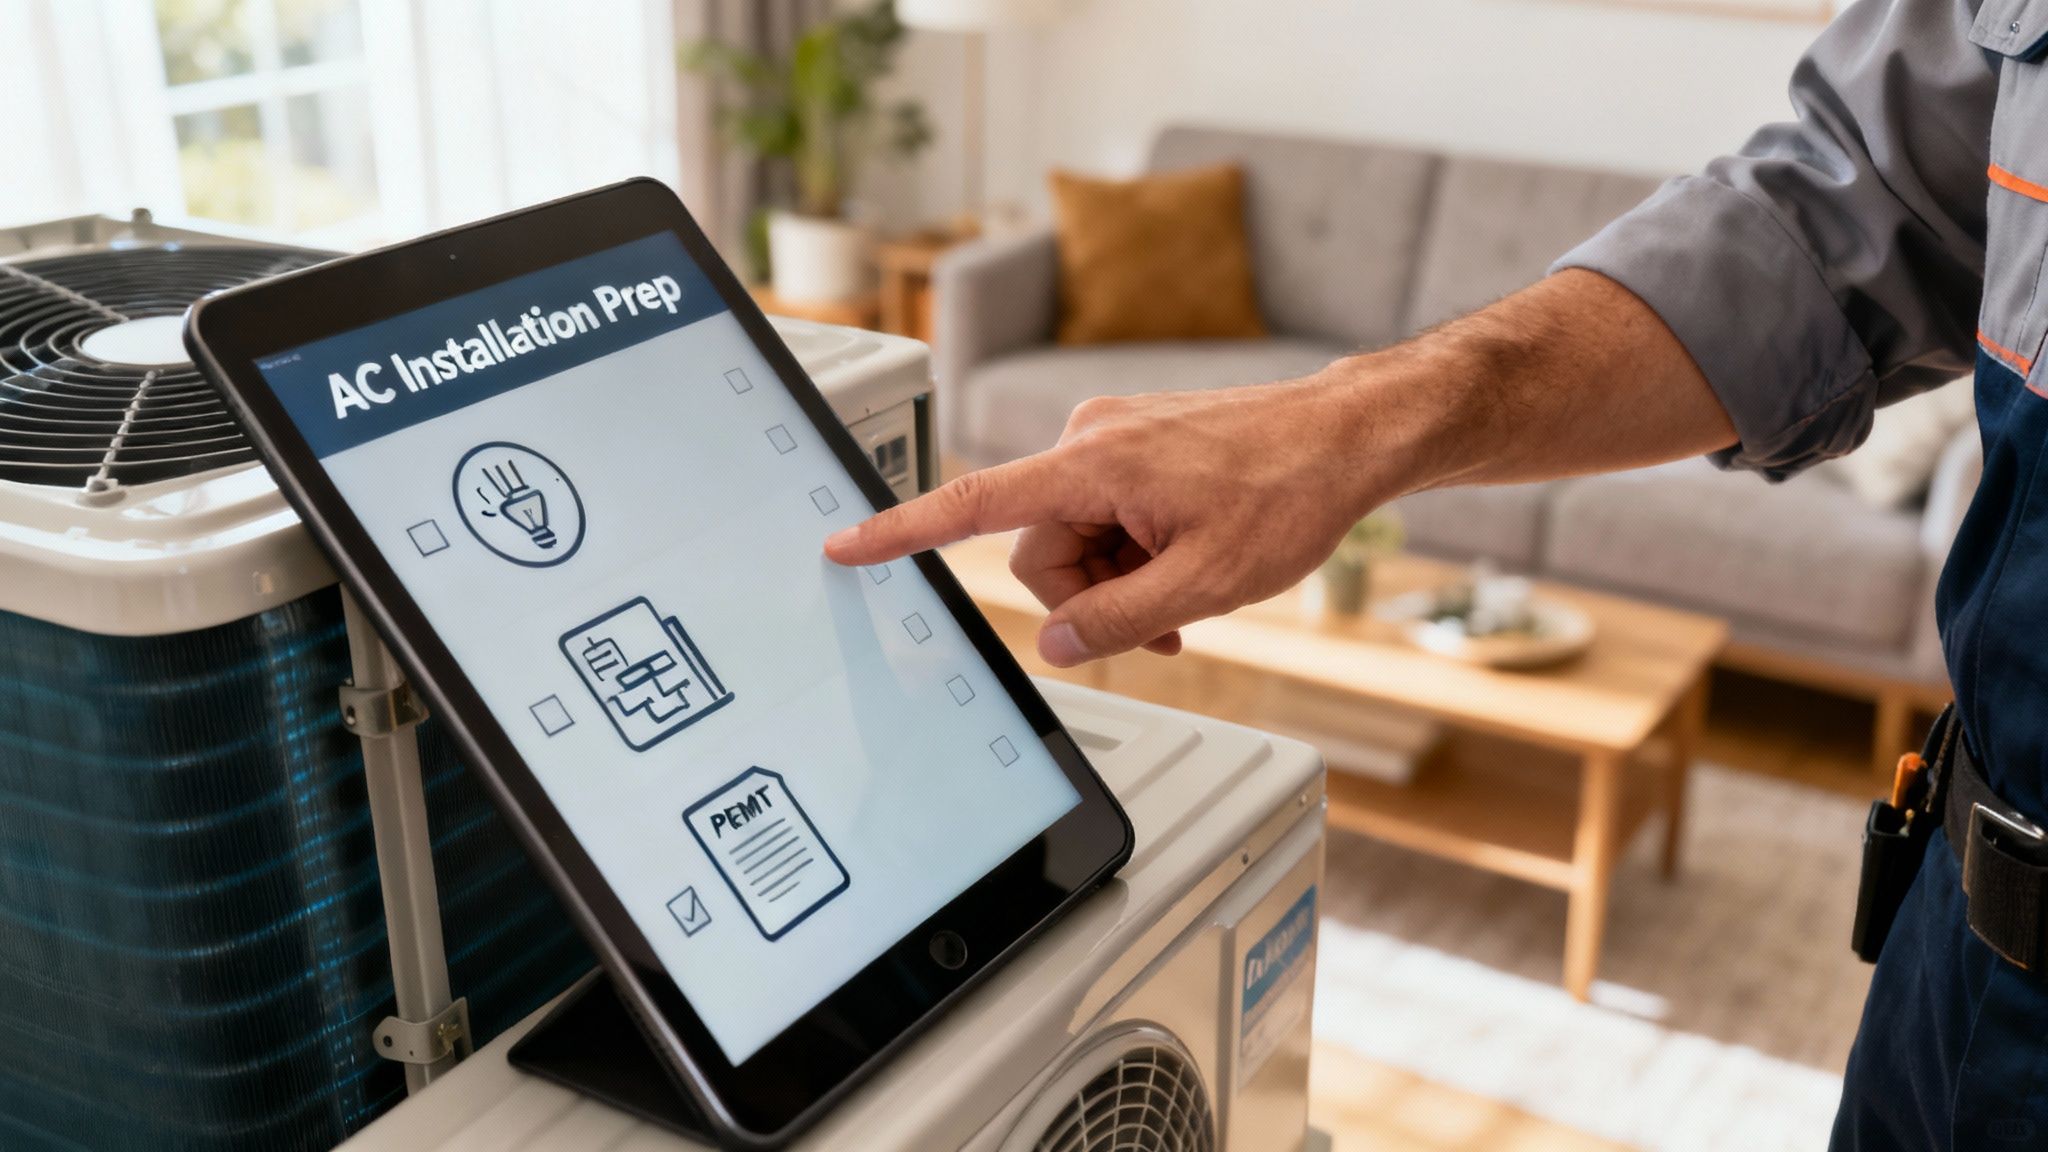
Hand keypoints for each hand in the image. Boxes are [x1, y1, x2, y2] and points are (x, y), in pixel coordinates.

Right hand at [824, 370, 1384, 666]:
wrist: (1345, 439)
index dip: (904, 529)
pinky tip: (1182, 563)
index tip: (848, 543)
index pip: (975, 504)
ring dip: (1120, 577)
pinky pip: (1105, 516)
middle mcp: (1090, 440)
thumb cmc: (1289, 491)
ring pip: (1076, 539)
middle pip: (1041, 549)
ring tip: (1186, 590)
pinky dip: (1134, 552)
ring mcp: (1112, 440)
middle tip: (1161, 618)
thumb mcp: (1205, 583)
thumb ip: (1121, 621)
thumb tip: (1060, 645)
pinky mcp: (1134, 446)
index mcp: (1093, 464)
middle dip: (1091, 595)